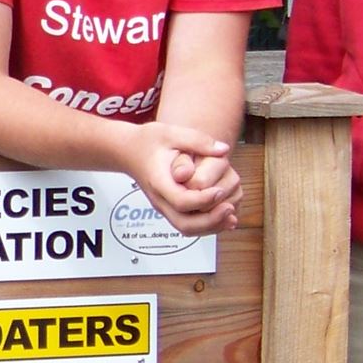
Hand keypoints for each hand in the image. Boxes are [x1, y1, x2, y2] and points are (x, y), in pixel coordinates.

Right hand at [122, 123, 241, 236]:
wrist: (130, 152)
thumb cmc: (149, 142)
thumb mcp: (171, 133)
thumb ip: (197, 140)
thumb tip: (222, 150)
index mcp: (159, 182)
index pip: (181, 201)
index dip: (203, 199)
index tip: (219, 190)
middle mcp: (160, 200)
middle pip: (184, 223)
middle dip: (210, 220)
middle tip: (229, 208)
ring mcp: (165, 207)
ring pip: (187, 229)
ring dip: (211, 226)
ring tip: (231, 216)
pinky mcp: (171, 209)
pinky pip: (189, 225)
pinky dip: (208, 226)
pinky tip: (225, 218)